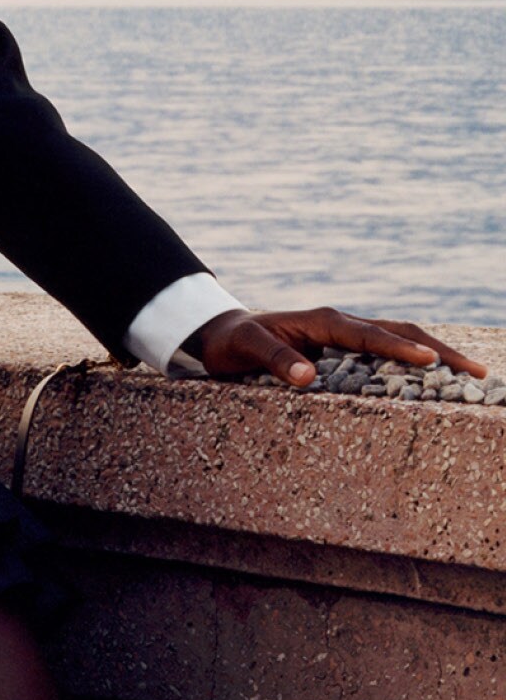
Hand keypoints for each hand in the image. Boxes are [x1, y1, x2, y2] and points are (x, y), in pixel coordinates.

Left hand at [188, 306, 489, 389]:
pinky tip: (437, 378)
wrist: (222, 333)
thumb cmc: (233, 341)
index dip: (400, 348)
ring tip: (472, 374)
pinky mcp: (345, 348)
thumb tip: (305, 376)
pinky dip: (414, 362)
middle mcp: (339, 323)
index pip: (368, 334)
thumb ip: (272, 359)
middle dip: (438, 350)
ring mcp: (345, 334)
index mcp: (321, 320)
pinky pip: (386, 352)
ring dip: (435, 354)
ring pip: (398, 338)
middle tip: (477, 372)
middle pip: (398, 331)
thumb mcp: (244, 348)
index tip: (431, 362)